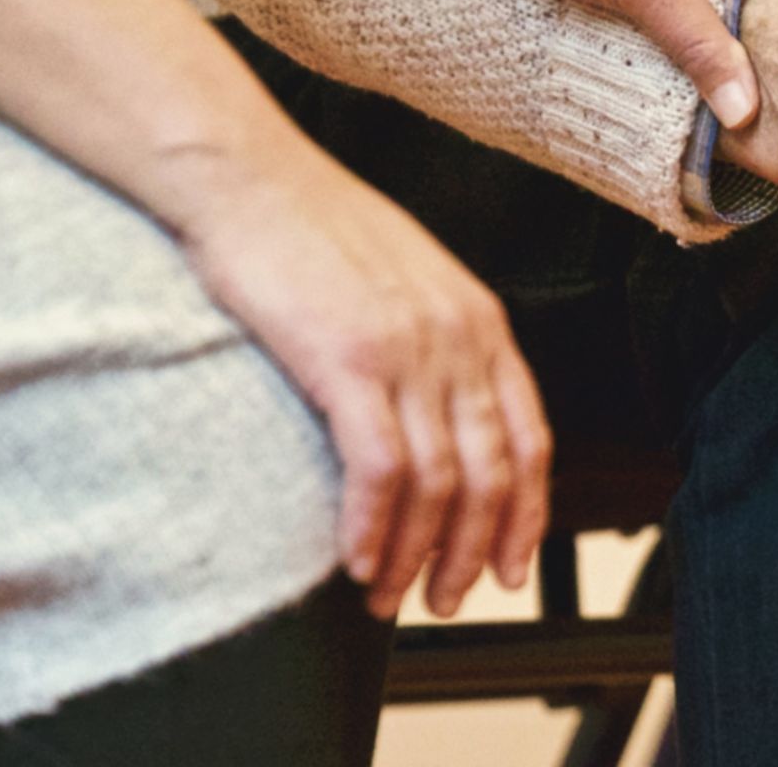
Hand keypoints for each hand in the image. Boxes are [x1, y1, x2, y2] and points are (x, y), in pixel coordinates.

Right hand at [166, 137, 550, 620]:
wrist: (246, 177)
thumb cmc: (310, 229)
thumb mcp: (405, 280)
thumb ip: (435, 343)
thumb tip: (438, 416)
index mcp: (481, 321)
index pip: (531, 439)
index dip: (525, 515)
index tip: (508, 567)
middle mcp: (459, 338)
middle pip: (492, 474)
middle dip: (471, 552)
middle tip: (443, 600)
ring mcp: (408, 348)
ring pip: (439, 483)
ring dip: (415, 555)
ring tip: (387, 596)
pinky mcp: (348, 358)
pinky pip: (380, 468)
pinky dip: (372, 527)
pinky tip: (355, 560)